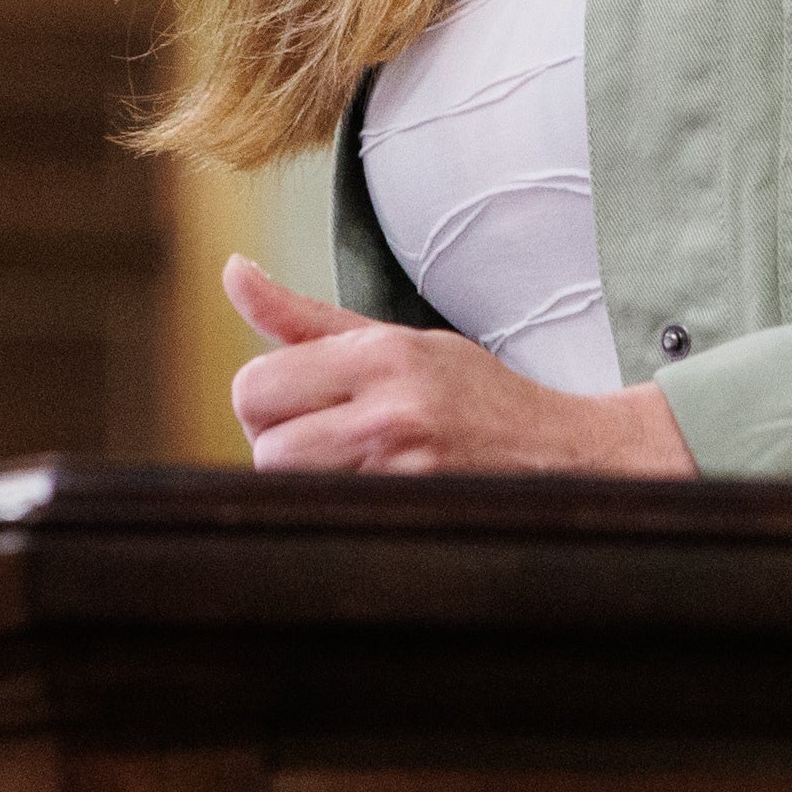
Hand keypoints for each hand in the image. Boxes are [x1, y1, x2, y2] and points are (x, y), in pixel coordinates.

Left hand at [221, 257, 696, 477]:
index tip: (301, 404)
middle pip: (264, 447)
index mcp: (381, 357)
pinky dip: (339, 511)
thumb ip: (303, 318)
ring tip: (357, 467)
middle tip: (329, 440)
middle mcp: (390, 412)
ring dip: (310, 482)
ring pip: (293, 489)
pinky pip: (332, 518)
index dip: (265, 401)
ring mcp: (404, 472)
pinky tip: (376, 495)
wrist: (559, 453)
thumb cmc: (471, 394)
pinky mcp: (415, 515)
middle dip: (282, 446)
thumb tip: (233, 273)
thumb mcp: (394, 340)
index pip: (254, 386)